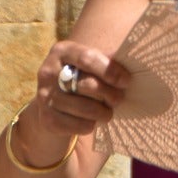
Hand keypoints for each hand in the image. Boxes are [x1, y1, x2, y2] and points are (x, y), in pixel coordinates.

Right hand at [18, 40, 129, 163]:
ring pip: (83, 108)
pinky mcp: (45, 117)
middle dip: (110, 94)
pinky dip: (88, 125)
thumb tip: (133, 61)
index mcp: (62, 51)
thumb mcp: (91, 62)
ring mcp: (44, 95)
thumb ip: (107, 60)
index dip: (110, 71)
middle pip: (87, 85)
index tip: (126, 81)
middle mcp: (48, 71)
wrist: (55, 99)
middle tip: (119, 99)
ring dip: (103, 113)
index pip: (88, 58)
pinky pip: (74, 125)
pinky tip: (92, 121)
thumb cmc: (82, 75)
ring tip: (109, 112)